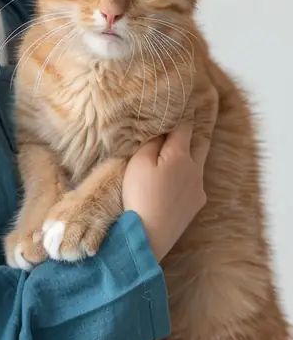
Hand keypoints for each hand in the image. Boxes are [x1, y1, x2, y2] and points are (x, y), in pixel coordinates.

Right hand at [122, 121, 209, 260]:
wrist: (149, 234)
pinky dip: (187, 177)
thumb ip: (152, 144)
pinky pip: (195, 183)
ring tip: (179, 152)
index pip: (185, 127)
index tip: (179, 105)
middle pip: (200, 142)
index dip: (182, 115)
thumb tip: (161, 132)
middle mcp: (195, 168)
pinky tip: (175, 182)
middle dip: (193, 132)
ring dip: (191, 155)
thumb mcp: (138, 163)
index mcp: (180, 154)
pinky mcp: (197, 204)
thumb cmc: (139, 195)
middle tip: (187, 123)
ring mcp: (199, 188)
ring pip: (198, 164)